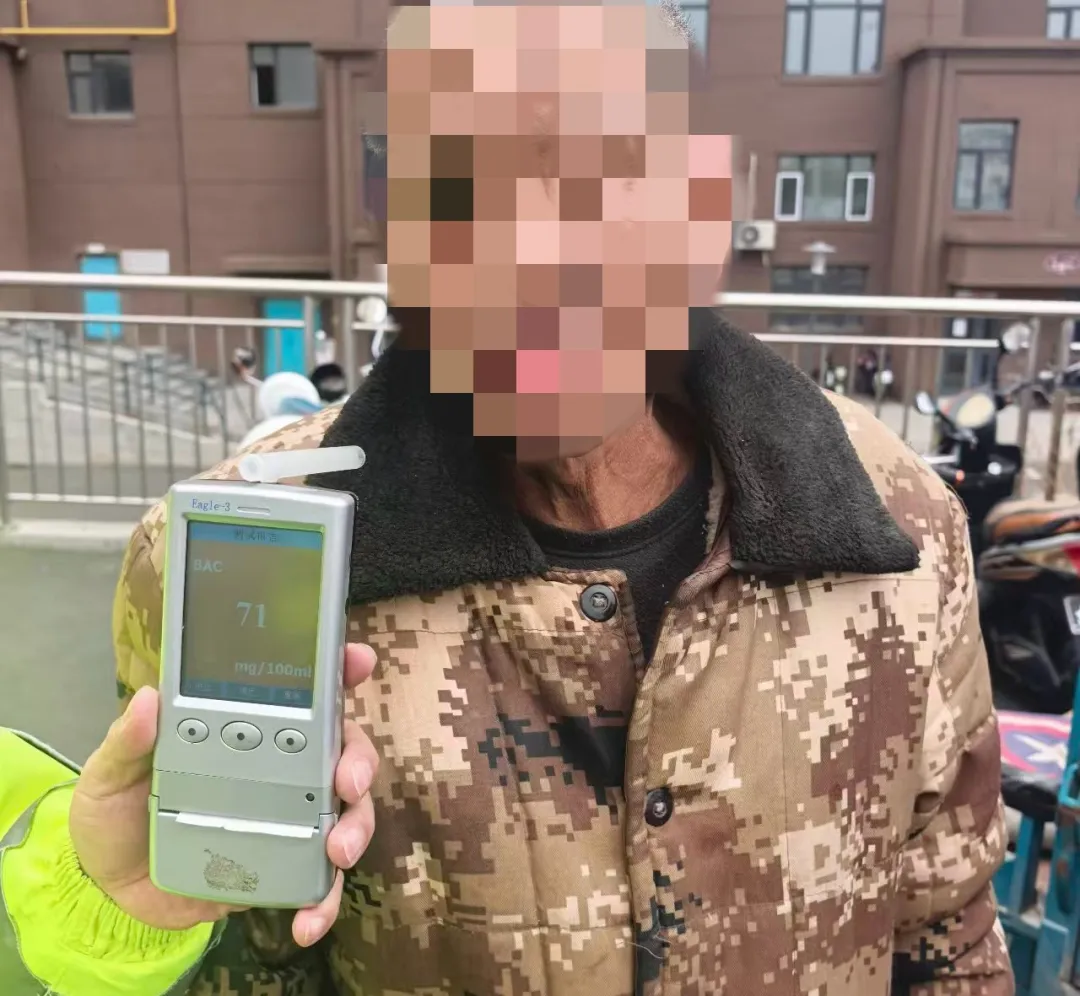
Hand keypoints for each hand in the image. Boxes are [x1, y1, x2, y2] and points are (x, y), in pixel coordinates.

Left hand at [69, 644, 378, 947]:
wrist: (110, 892)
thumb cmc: (118, 813)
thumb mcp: (111, 773)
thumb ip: (129, 740)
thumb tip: (149, 700)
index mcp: (250, 730)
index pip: (303, 692)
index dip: (339, 670)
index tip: (358, 661)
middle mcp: (283, 768)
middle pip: (343, 751)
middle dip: (359, 762)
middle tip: (347, 783)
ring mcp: (291, 817)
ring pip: (348, 812)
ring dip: (355, 828)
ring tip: (337, 852)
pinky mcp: (287, 867)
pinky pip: (321, 880)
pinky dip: (324, 899)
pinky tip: (310, 920)